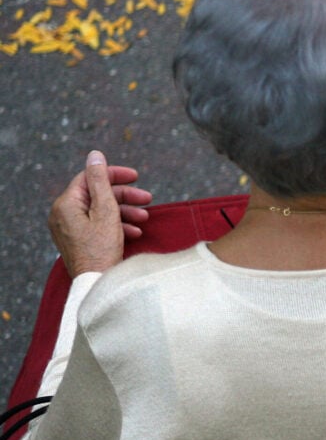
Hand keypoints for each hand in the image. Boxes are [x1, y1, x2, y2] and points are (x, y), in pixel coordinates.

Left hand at [48, 151, 152, 277]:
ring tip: (145, 218)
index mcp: (66, 204)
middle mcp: (63, 215)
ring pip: (100, 211)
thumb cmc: (101, 249)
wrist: (96, 283)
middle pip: (97, 195)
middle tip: (148, 199)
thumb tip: (95, 155)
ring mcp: (70, 228)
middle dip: (125, 197)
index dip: (114, 175)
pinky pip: (98, 225)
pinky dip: (117, 225)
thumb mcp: (106, 211)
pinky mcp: (78, 240)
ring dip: (125, 212)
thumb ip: (101, 181)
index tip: (136, 176)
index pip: (90, 178)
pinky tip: (134, 231)